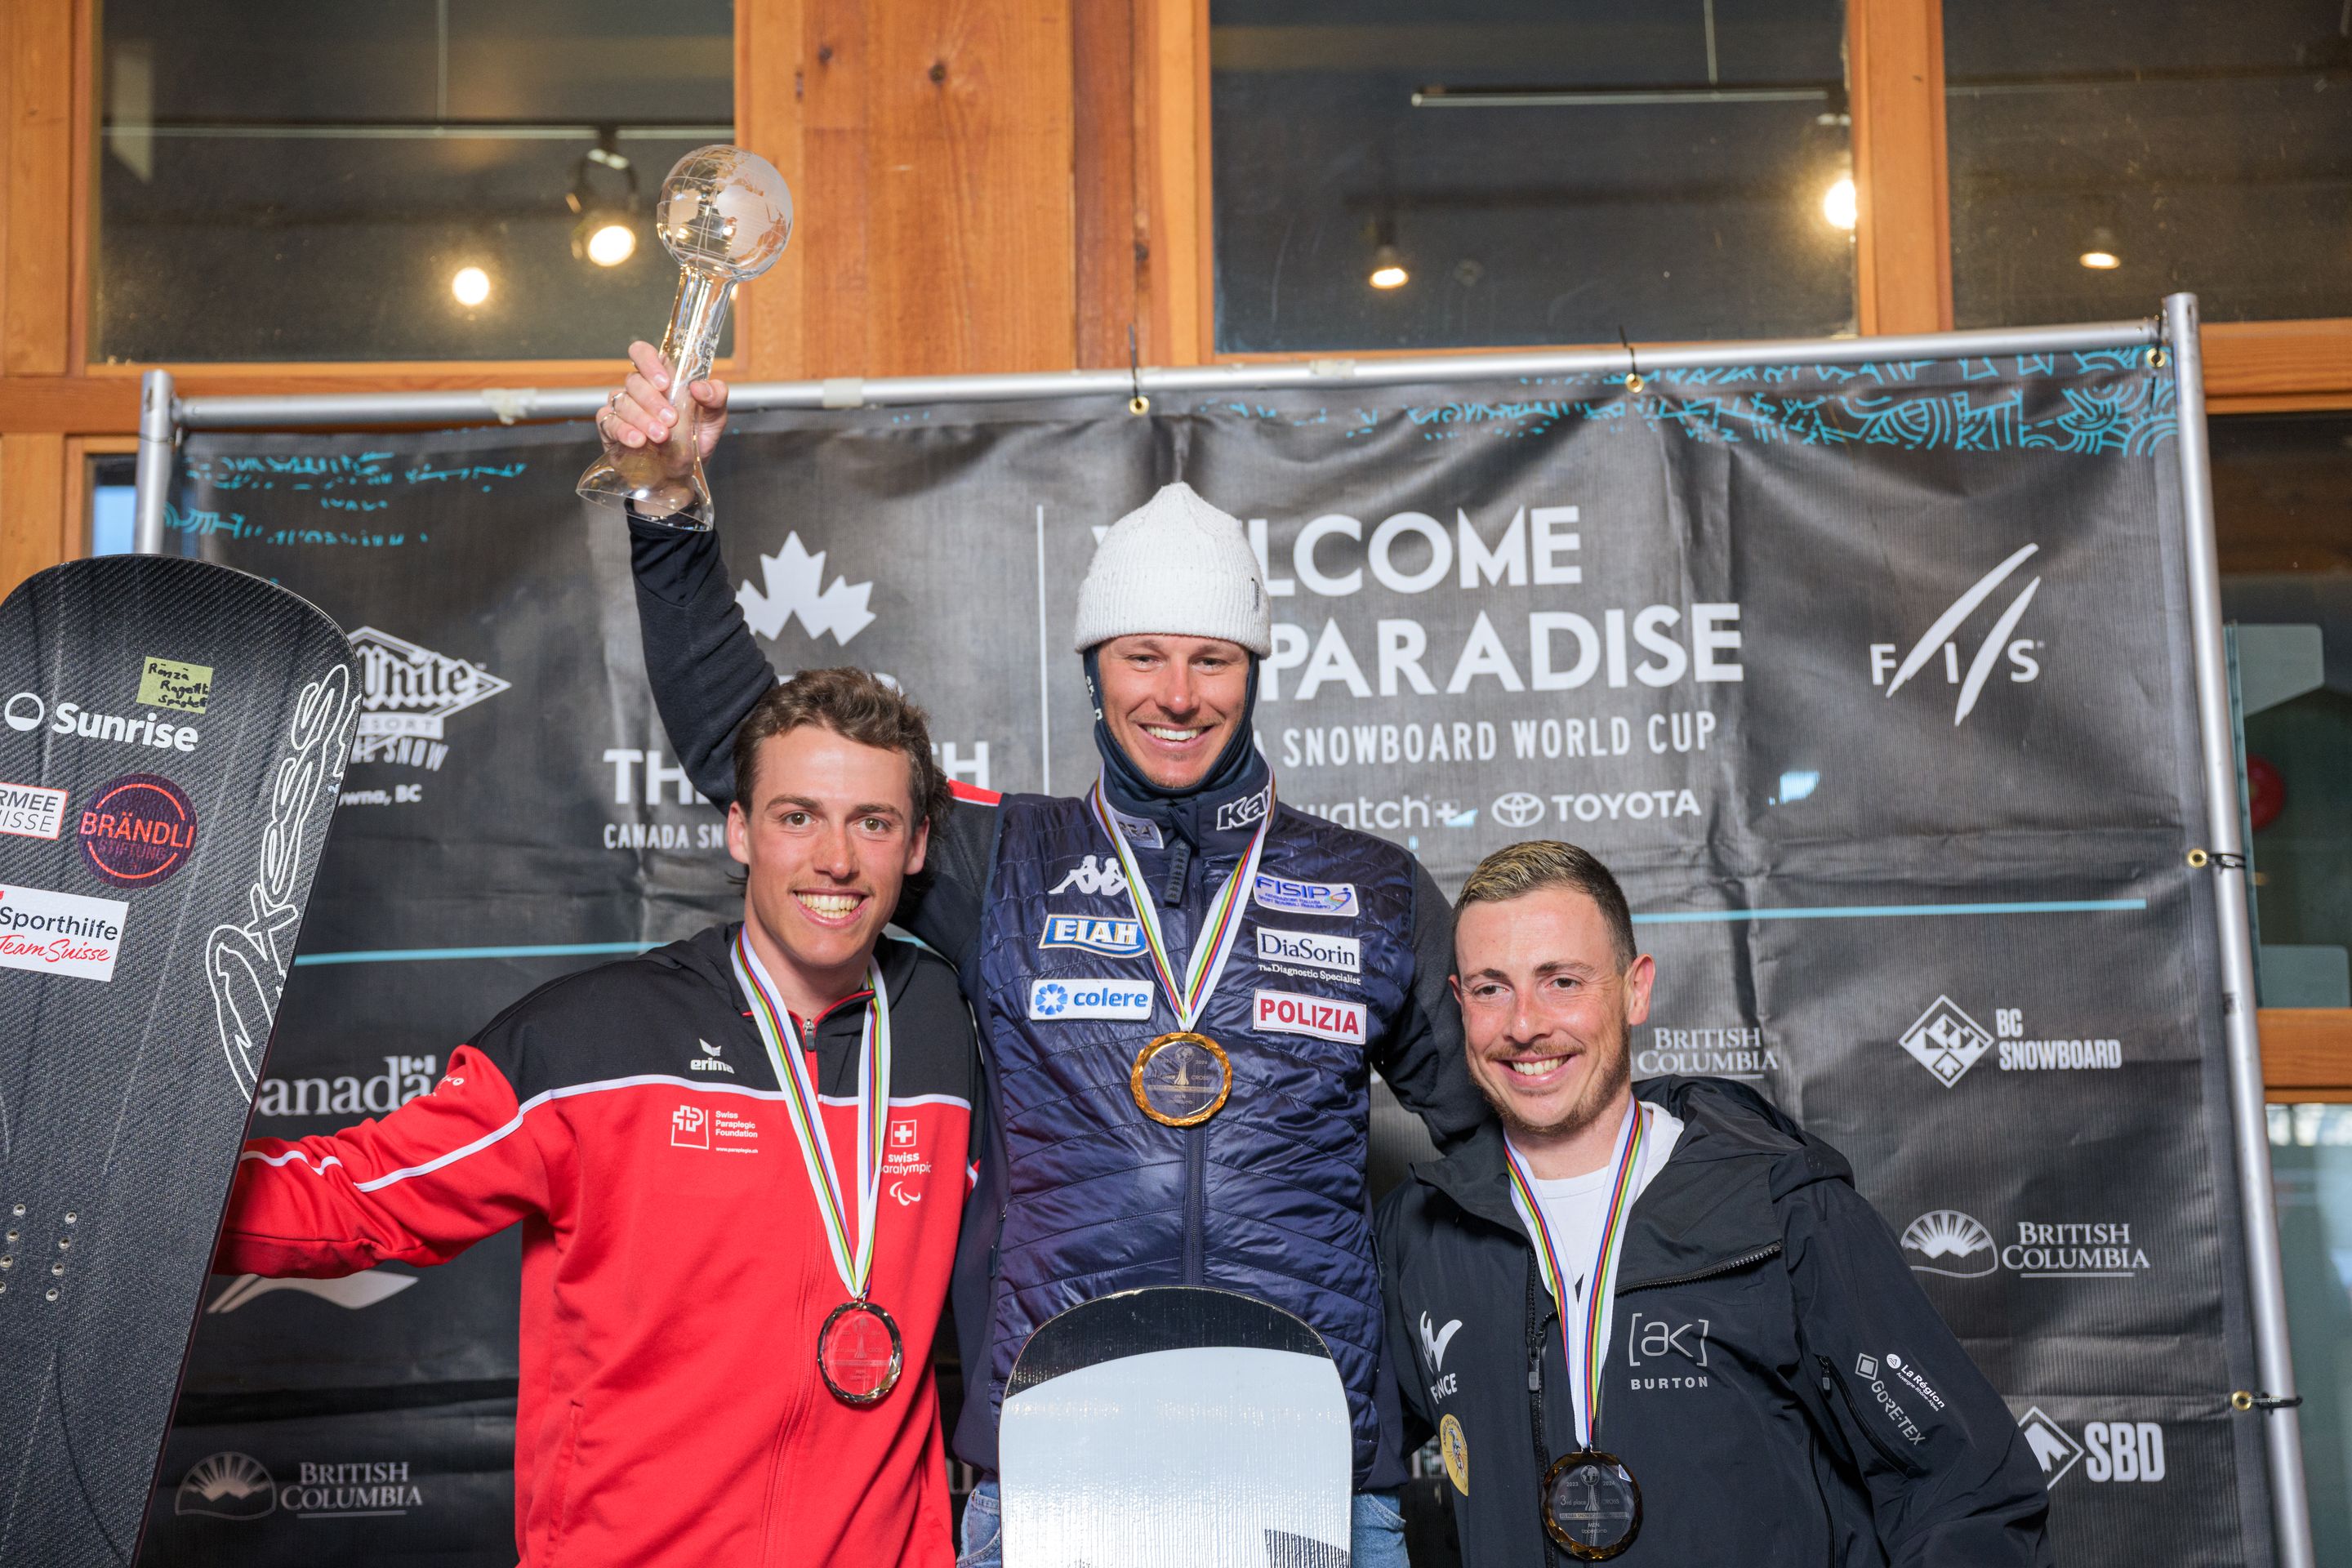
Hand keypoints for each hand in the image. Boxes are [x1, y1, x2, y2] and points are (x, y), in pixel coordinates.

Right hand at [597, 340, 729, 475]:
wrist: (682, 473)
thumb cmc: (695, 438)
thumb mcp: (714, 417)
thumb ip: (715, 397)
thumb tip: (700, 387)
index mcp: (660, 377)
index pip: (642, 353)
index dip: (648, 362)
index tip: (663, 382)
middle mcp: (638, 389)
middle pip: (634, 381)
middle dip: (652, 401)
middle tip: (670, 419)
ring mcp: (622, 407)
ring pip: (622, 402)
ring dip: (642, 419)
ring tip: (660, 436)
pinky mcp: (610, 428)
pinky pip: (609, 422)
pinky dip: (624, 431)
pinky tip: (637, 441)